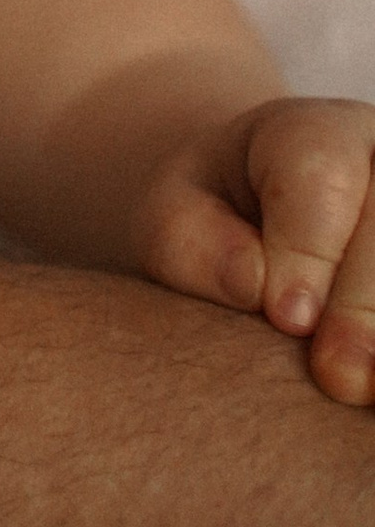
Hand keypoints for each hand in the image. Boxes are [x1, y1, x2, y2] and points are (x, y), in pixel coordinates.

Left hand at [134, 96, 374, 405]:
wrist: (252, 222)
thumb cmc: (209, 224)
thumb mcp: (171, 220)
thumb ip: (192, 244)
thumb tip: (251, 282)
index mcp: (315, 132)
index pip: (322, 179)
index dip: (309, 251)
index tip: (286, 318)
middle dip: (366, 305)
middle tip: (340, 377)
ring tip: (365, 392)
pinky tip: (373, 394)